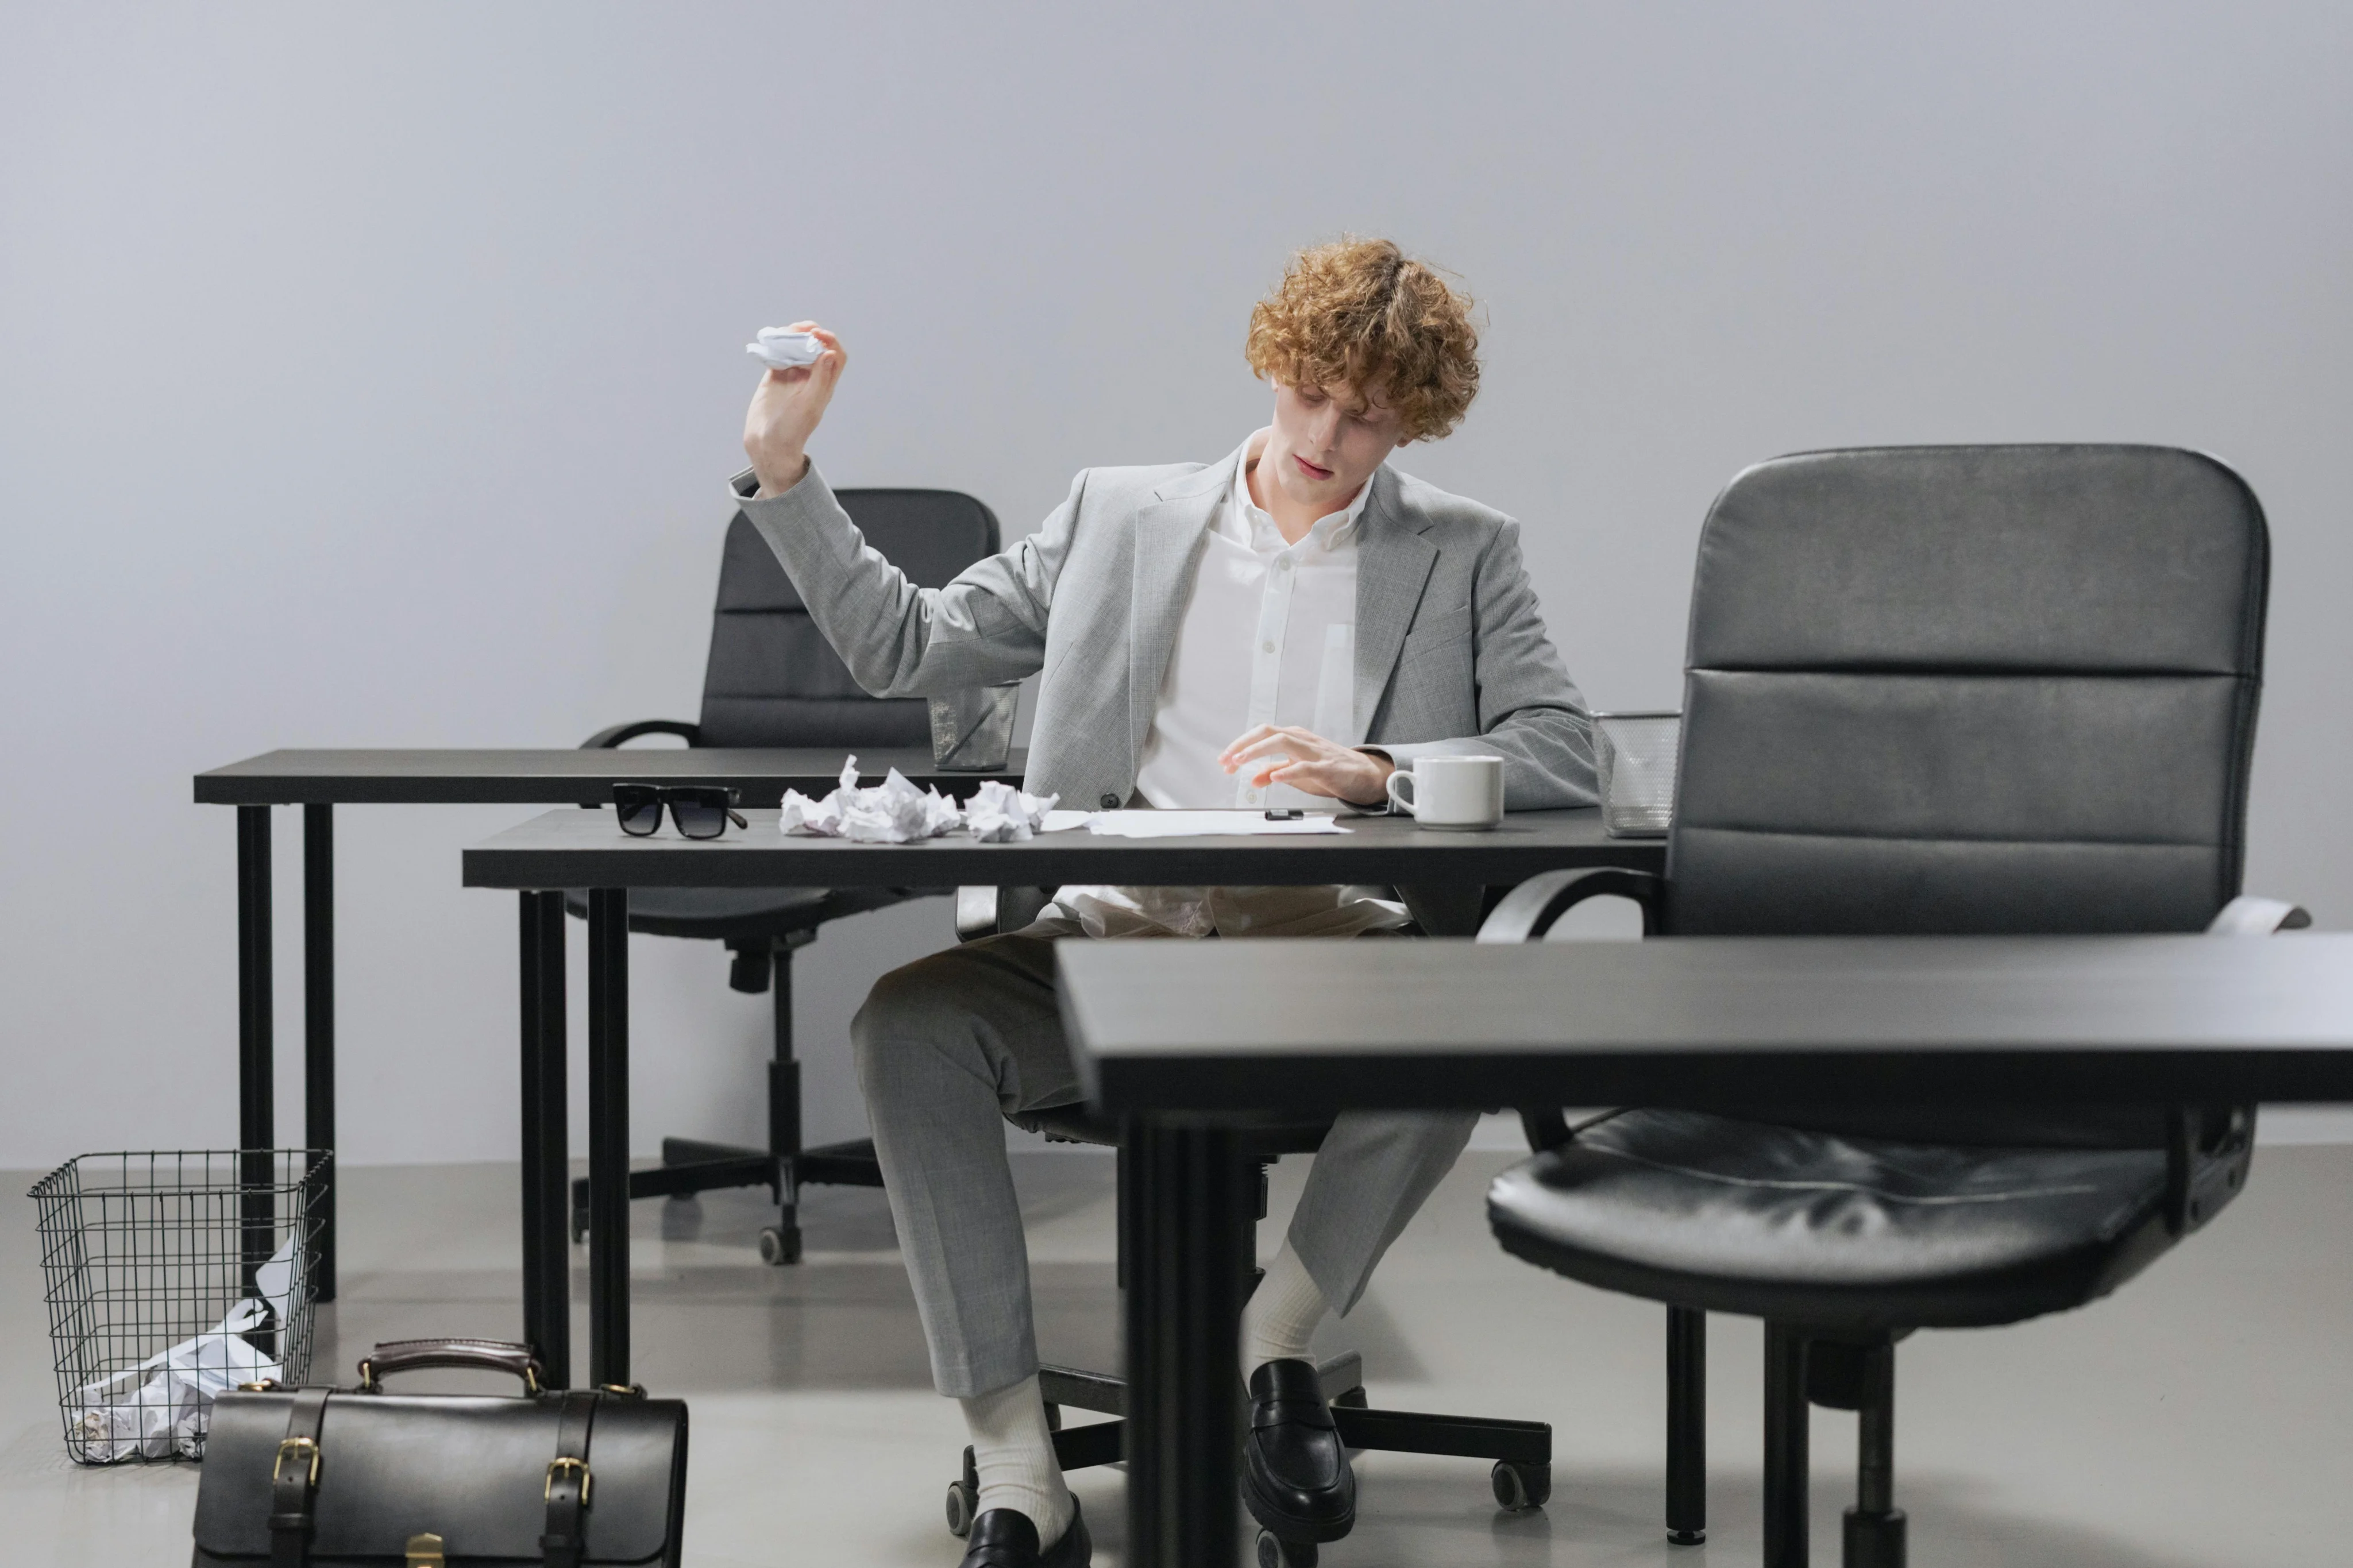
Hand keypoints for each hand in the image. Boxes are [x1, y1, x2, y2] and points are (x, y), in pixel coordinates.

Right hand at [742, 322, 846, 495]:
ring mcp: (792, 377)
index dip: (830, 341)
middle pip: (816, 348)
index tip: (817, 334)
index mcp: (824, 385)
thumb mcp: (808, 404)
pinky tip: (770, 340)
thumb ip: (820, 379)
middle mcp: (810, 379)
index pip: (836, 357)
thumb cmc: (791, 430)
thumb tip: (829, 353)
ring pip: (796, 349)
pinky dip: (775, 345)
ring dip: (792, 336)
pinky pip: (778, 355)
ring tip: (784, 331)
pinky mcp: (774, 377)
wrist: (767, 444)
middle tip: (800, 327)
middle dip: (810, 333)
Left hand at [1219, 725, 1395, 805]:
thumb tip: (1254, 778)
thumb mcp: (1297, 773)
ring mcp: (1314, 752)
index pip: (1260, 735)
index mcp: (1293, 738)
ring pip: (1283, 742)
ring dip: (1258, 751)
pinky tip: (1273, 776)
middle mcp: (1301, 740)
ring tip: (1240, 762)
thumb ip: (1275, 772)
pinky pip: (1305, 766)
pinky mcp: (1327, 767)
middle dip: (1243, 745)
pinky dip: (1287, 770)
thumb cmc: (1331, 771)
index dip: (1239, 746)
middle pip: (1267, 732)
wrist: (1366, 775)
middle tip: (1226, 760)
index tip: (1223, 761)